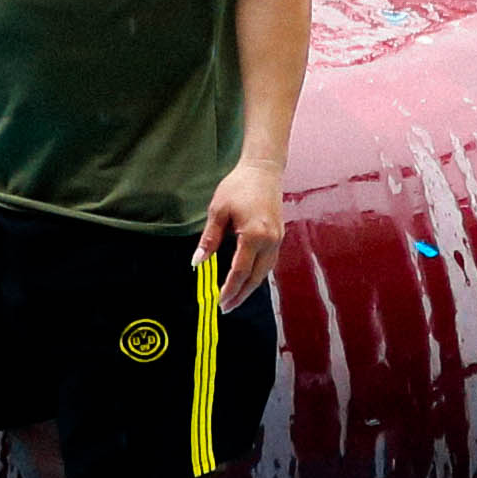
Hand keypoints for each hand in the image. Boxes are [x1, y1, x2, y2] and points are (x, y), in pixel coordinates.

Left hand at [200, 155, 286, 307]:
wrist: (264, 169)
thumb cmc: (238, 186)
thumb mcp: (218, 211)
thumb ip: (209, 239)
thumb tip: (197, 262)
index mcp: (254, 235)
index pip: (240, 271)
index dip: (229, 289)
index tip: (218, 302)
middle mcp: (270, 241)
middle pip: (256, 277)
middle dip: (241, 294)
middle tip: (226, 308)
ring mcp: (277, 239)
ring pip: (265, 272)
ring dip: (250, 287)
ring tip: (235, 298)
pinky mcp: (279, 236)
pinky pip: (269, 262)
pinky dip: (258, 275)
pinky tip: (248, 280)